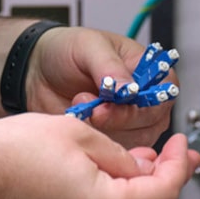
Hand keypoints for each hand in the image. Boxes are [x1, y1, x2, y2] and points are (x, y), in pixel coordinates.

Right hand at [0, 113, 199, 198]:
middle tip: (174, 153)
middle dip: (164, 178)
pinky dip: (114, 197)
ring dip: (139, 188)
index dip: (178, 165)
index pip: (162, 192)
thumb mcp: (80, 133)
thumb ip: (120, 153)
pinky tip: (109, 172)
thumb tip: (141, 165)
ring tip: (140, 157)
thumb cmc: (11, 150)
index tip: (183, 146)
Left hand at [23, 27, 176, 147]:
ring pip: (132, 141)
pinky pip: (114, 152)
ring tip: (81, 106)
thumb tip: (130, 88)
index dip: (140, 104)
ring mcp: (130, 124)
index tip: (113, 101)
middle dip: (115, 117)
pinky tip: (81, 120)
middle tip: (90, 104)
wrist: (37, 70)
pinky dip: (95, 140)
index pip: (162, 96)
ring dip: (102, 128)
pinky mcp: (112, 140)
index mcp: (149, 71)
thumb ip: (110, 66)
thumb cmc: (67, 51)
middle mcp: (145, 100)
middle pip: (149, 123)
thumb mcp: (88, 46)